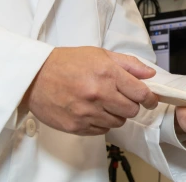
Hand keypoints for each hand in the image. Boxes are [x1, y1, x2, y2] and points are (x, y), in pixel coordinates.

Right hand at [22, 47, 158, 135]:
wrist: (34, 77)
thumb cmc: (67, 62)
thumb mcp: (100, 54)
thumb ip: (129, 64)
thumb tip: (149, 74)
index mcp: (107, 74)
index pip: (141, 93)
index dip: (150, 98)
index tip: (151, 99)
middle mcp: (99, 94)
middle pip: (132, 111)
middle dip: (131, 105)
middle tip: (122, 98)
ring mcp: (87, 112)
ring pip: (118, 122)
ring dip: (116, 115)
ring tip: (105, 103)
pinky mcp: (76, 126)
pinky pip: (101, 131)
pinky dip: (102, 123)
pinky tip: (93, 111)